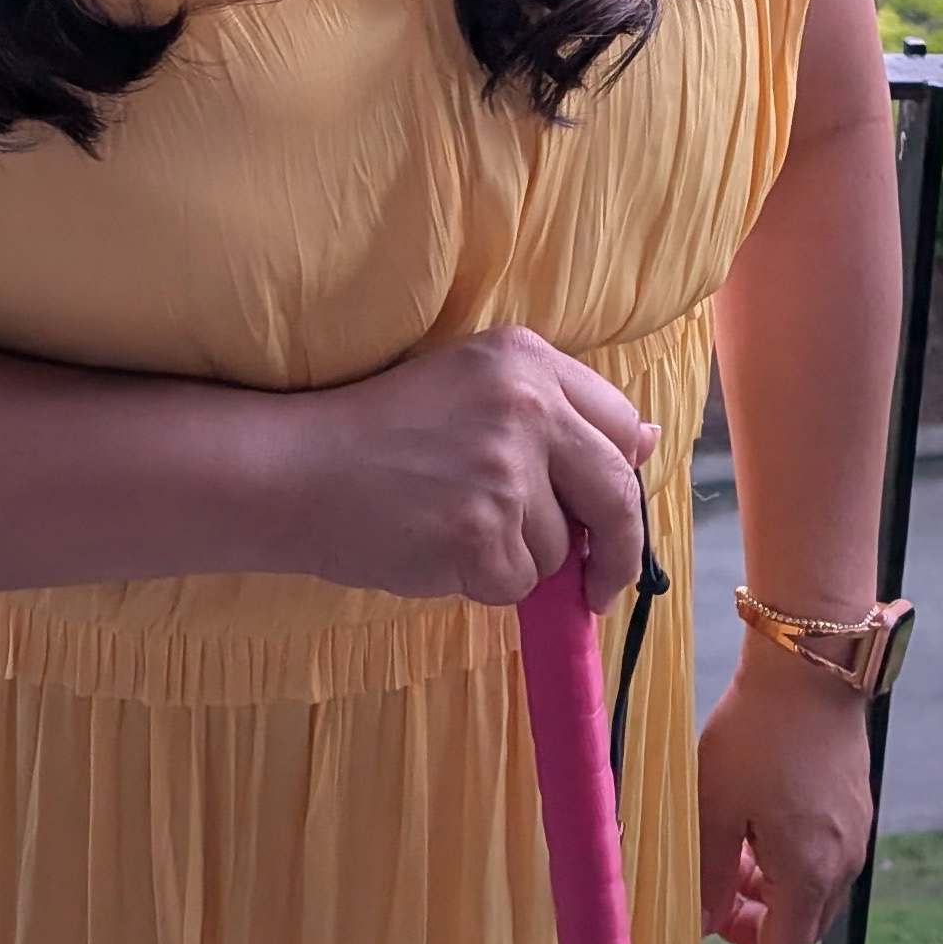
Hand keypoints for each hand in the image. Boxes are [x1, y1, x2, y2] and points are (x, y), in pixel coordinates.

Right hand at [276, 325, 656, 605]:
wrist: (296, 468)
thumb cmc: (380, 432)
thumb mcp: (471, 386)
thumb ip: (556, 412)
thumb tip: (645, 442)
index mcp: (526, 359)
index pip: (619, 423)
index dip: (618, 473)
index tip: (607, 508)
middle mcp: (525, 406)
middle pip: (616, 492)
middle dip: (617, 548)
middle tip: (597, 582)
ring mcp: (505, 472)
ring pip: (559, 547)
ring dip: (518, 557)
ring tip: (451, 525)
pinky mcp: (482, 533)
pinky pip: (516, 584)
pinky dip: (483, 582)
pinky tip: (437, 549)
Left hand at [696, 637, 873, 943]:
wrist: (809, 667)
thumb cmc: (757, 732)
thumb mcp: (713, 805)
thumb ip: (707, 874)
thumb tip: (703, 926)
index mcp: (809, 874)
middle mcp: (842, 863)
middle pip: (799, 930)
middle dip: (752, 934)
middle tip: (709, 910)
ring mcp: (854, 835)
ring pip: (809, 893)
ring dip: (767, 897)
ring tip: (725, 862)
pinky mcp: (853, 808)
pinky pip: (820, 859)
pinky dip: (785, 865)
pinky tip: (752, 831)